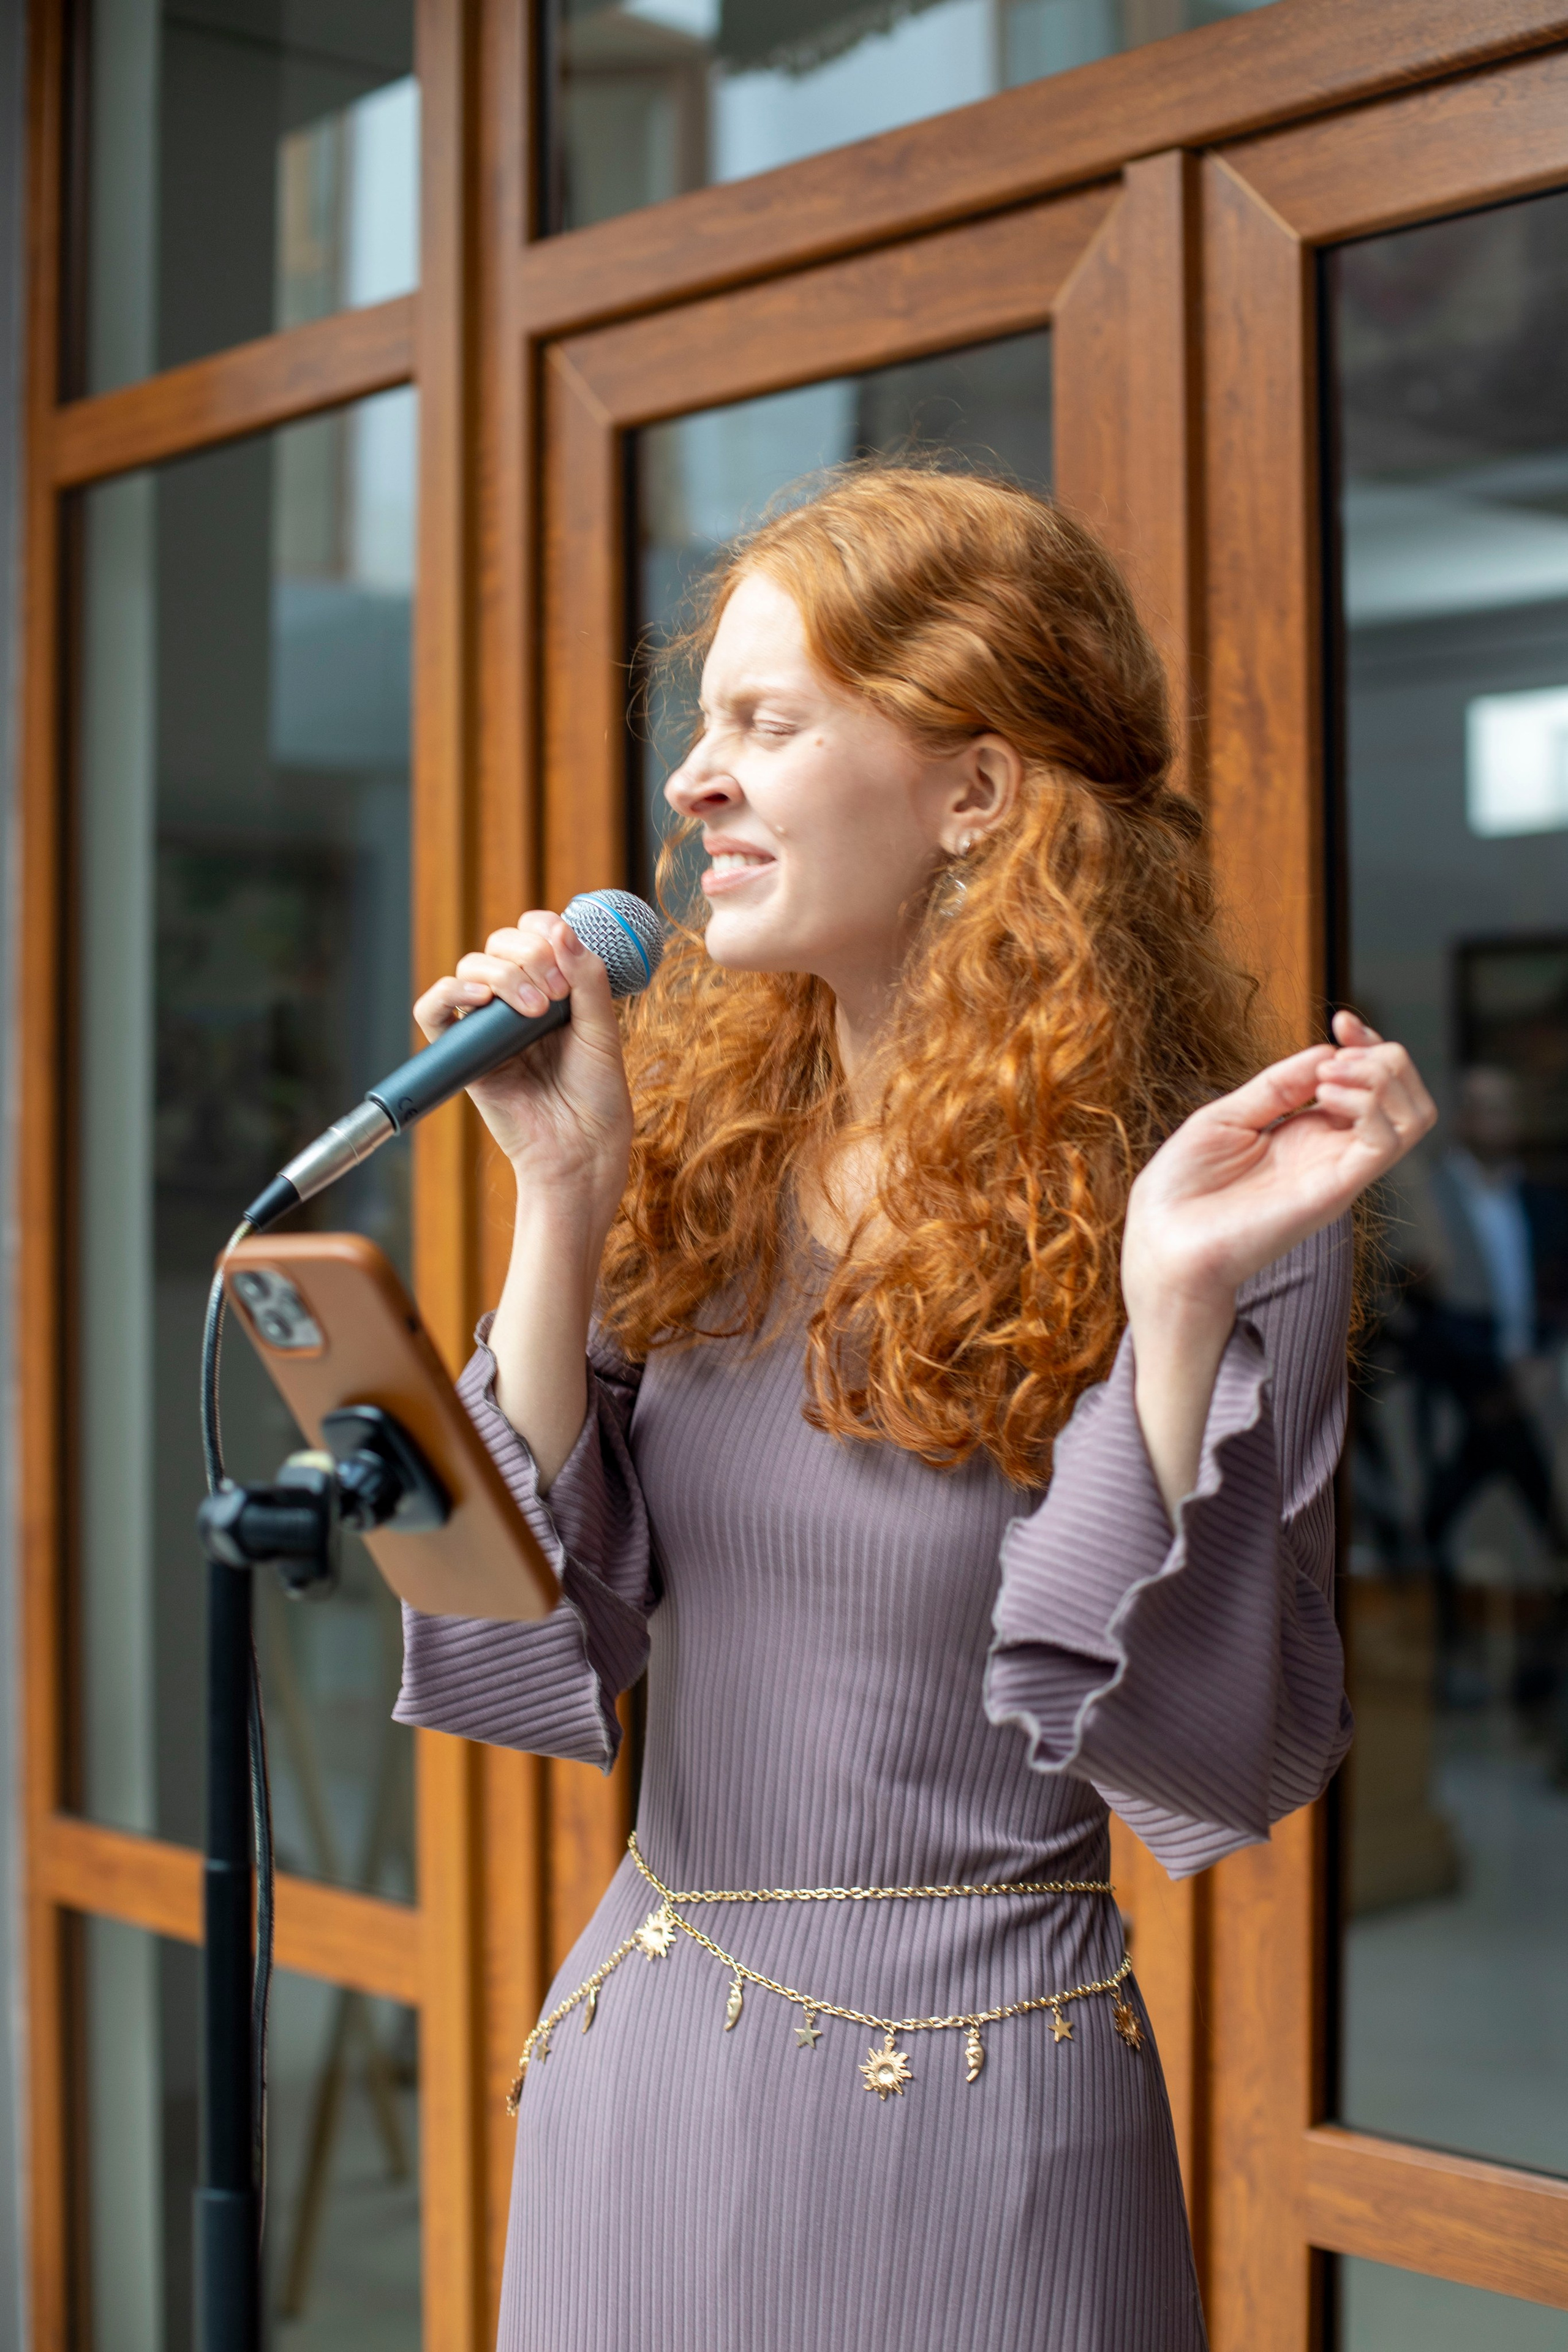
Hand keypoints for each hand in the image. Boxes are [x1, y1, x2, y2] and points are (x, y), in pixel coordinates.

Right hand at [412, 912, 633, 1224]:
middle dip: (528, 954)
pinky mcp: (464, 1054)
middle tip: (555, 992)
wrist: (581, 1152)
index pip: (533, 935)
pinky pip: (433, 1011)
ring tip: (535, 1010)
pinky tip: (481, 998)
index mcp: (554, 992)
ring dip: (502, 974)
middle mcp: (518, 1004)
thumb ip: (586, 980)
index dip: (542, 928)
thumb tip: (561, 928)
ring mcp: (488, 1028)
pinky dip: (449, 992)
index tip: (562, 942)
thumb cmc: (597, 1098)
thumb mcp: (603, 1032)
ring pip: (470, 968)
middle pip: (499, 945)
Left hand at [1121, 1011, 1435, 1324]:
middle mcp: (1331, 1153)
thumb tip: (1326, 1052)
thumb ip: (1277, 1086)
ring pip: (1414, 1117)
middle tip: (1337, 1052)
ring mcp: (1337, 1173)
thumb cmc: (1182, 1189)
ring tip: (1330, 1078)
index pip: (1370, 1084)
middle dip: (1382, 1054)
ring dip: (1382, 1077)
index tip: (1342, 1019)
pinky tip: (1323, 1098)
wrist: (1161, 1242)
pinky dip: (1368, 1105)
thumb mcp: (1227, 1117)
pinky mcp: (1333, 1192)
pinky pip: (1387, 1143)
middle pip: (1405, 1095)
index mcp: (1306, 1134)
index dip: (1368, 1044)